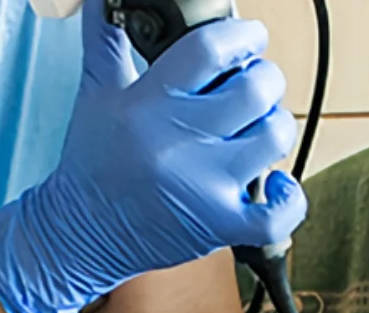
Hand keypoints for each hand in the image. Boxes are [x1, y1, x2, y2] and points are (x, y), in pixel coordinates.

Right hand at [0, 0, 305, 312]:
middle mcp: (179, 142)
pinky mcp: (218, 225)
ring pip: (274, 137)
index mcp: (149, 104)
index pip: (210, 49)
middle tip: (251, 84)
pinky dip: (288, 197)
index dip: (241, 35)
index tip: (248, 37)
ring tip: (256, 128)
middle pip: (256, 88)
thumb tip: (100, 2)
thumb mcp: (96, 95)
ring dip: (274, 126)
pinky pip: (276, 213)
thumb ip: (106, 41)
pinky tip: (274, 183)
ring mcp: (203, 186)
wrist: (80, 234)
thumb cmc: (91, 165)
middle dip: (263, 78)